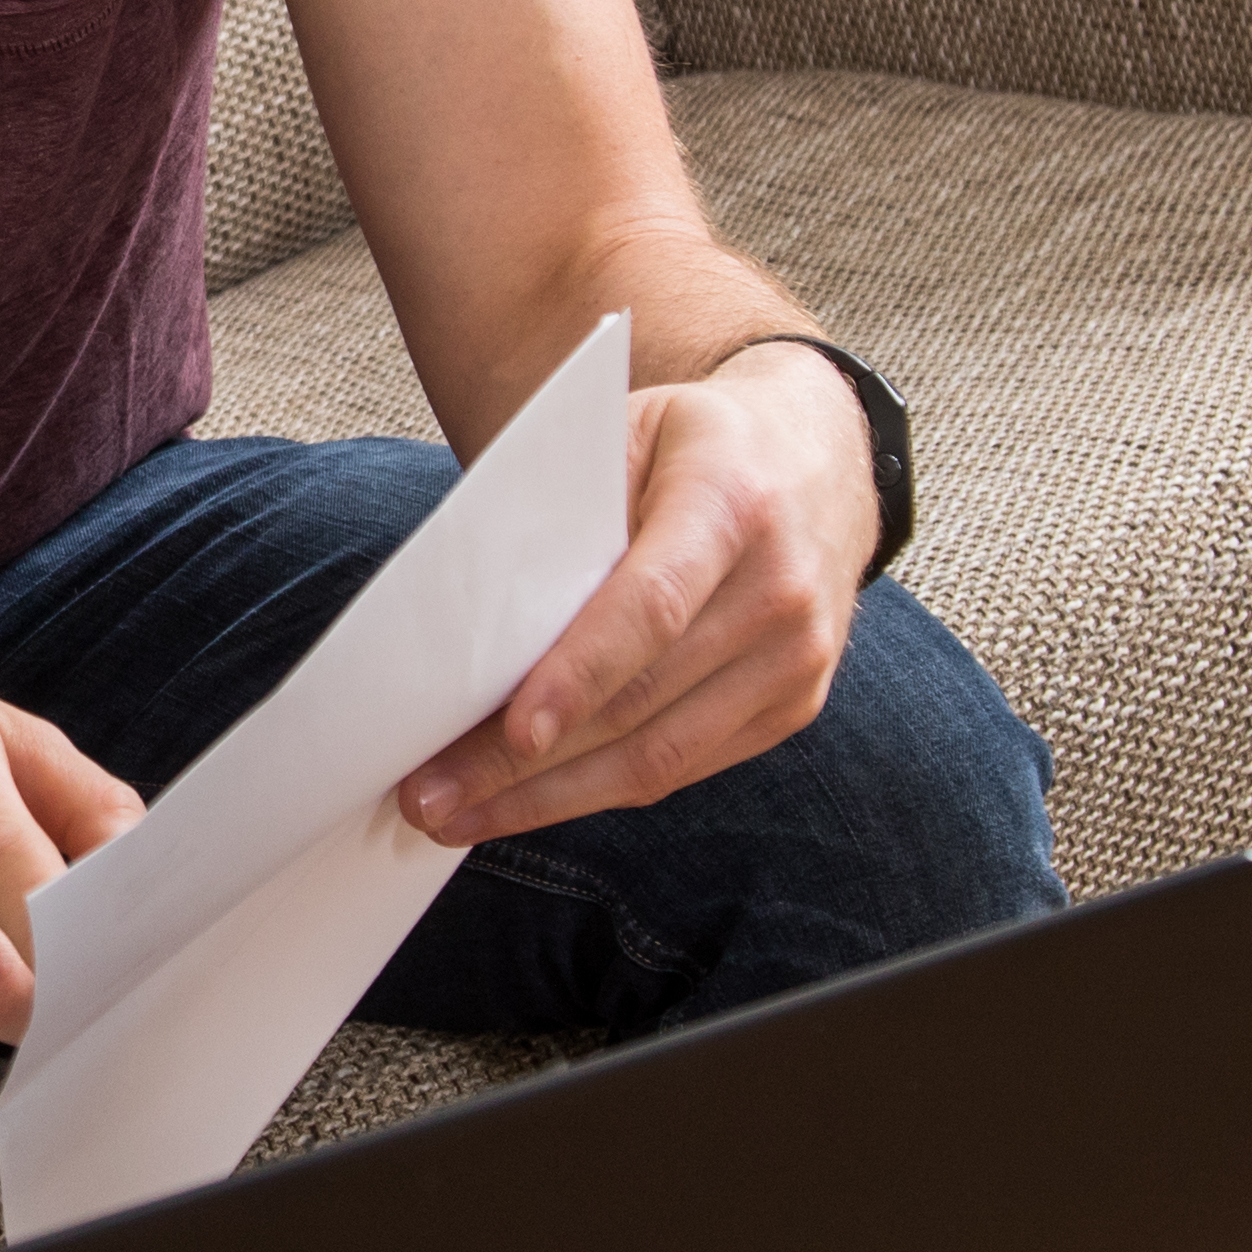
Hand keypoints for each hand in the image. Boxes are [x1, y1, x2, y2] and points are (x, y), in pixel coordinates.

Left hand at [397, 345, 874, 849]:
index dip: (581, 675)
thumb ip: (563, 515)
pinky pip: (685, 766)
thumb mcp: (624, 434)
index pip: (652, 606)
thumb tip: (476, 626)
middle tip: (430, 795)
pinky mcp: (793, 706)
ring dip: (551, 799)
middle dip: (526, 763)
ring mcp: (797, 658)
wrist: (821, 459)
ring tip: (460, 816)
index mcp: (733, 502)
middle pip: (643, 700)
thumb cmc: (694, 446)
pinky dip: (601, 789)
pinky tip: (532, 800)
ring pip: (662, 757)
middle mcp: (780, 588)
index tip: (515, 732)